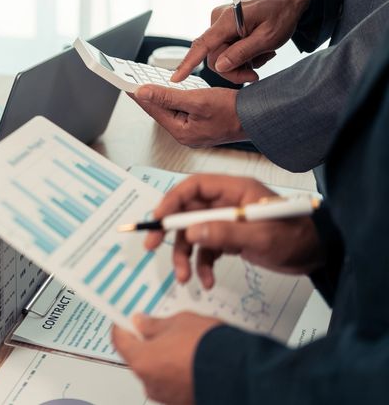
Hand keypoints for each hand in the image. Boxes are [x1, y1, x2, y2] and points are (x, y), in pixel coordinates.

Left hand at [112, 312, 221, 404]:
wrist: (240, 371)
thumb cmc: (208, 346)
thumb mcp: (178, 322)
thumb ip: (154, 324)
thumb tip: (140, 323)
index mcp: (142, 360)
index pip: (119, 341)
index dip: (122, 327)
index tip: (127, 320)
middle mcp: (150, 382)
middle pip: (138, 358)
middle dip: (146, 343)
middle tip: (158, 328)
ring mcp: (166, 396)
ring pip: (156, 372)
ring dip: (163, 359)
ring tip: (182, 343)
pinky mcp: (183, 402)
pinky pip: (172, 383)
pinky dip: (176, 372)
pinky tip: (191, 359)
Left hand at [131, 86, 245, 146]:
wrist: (258, 117)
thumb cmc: (233, 111)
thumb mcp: (197, 100)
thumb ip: (167, 97)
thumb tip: (143, 93)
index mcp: (182, 132)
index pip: (153, 111)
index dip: (139, 96)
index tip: (125, 85)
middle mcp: (185, 135)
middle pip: (160, 111)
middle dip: (148, 96)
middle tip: (132, 82)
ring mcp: (193, 131)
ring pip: (171, 111)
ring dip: (161, 97)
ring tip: (148, 84)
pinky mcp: (201, 125)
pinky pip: (182, 111)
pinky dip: (175, 99)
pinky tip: (172, 91)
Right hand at [145, 174, 324, 288]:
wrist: (318, 255)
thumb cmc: (297, 237)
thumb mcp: (261, 236)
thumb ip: (225, 233)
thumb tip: (191, 233)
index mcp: (233, 190)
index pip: (193, 187)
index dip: (171, 201)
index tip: (157, 220)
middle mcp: (225, 202)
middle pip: (186, 212)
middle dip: (169, 232)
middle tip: (150, 246)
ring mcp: (225, 221)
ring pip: (192, 235)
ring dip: (185, 257)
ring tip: (185, 277)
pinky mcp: (228, 239)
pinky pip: (205, 251)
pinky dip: (202, 266)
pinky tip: (207, 282)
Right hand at [172, 0, 310, 83]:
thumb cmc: (282, 14)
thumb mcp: (268, 38)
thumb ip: (242, 52)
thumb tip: (219, 65)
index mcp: (227, 21)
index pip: (202, 46)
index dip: (188, 64)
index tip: (175, 79)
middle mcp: (218, 20)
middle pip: (214, 57)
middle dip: (233, 70)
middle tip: (254, 74)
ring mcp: (220, 24)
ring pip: (220, 56)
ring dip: (240, 62)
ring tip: (262, 56)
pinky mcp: (224, 28)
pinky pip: (226, 49)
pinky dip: (241, 55)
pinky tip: (256, 50)